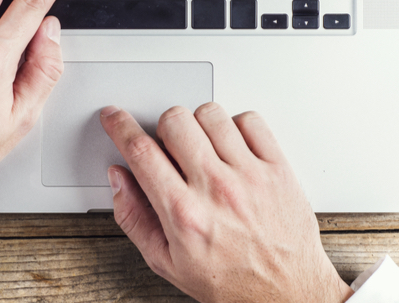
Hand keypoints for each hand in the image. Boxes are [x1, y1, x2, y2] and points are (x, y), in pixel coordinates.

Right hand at [100, 103, 352, 302]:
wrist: (285, 294)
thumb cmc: (231, 282)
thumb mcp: (166, 262)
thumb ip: (134, 218)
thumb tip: (119, 179)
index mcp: (184, 214)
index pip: (141, 151)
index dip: (119, 126)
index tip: (114, 117)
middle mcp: (216, 189)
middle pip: (174, 121)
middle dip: (162, 127)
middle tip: (168, 147)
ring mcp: (249, 175)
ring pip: (211, 114)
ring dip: (199, 125)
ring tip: (203, 148)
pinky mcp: (277, 169)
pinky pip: (250, 121)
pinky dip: (237, 126)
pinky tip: (232, 148)